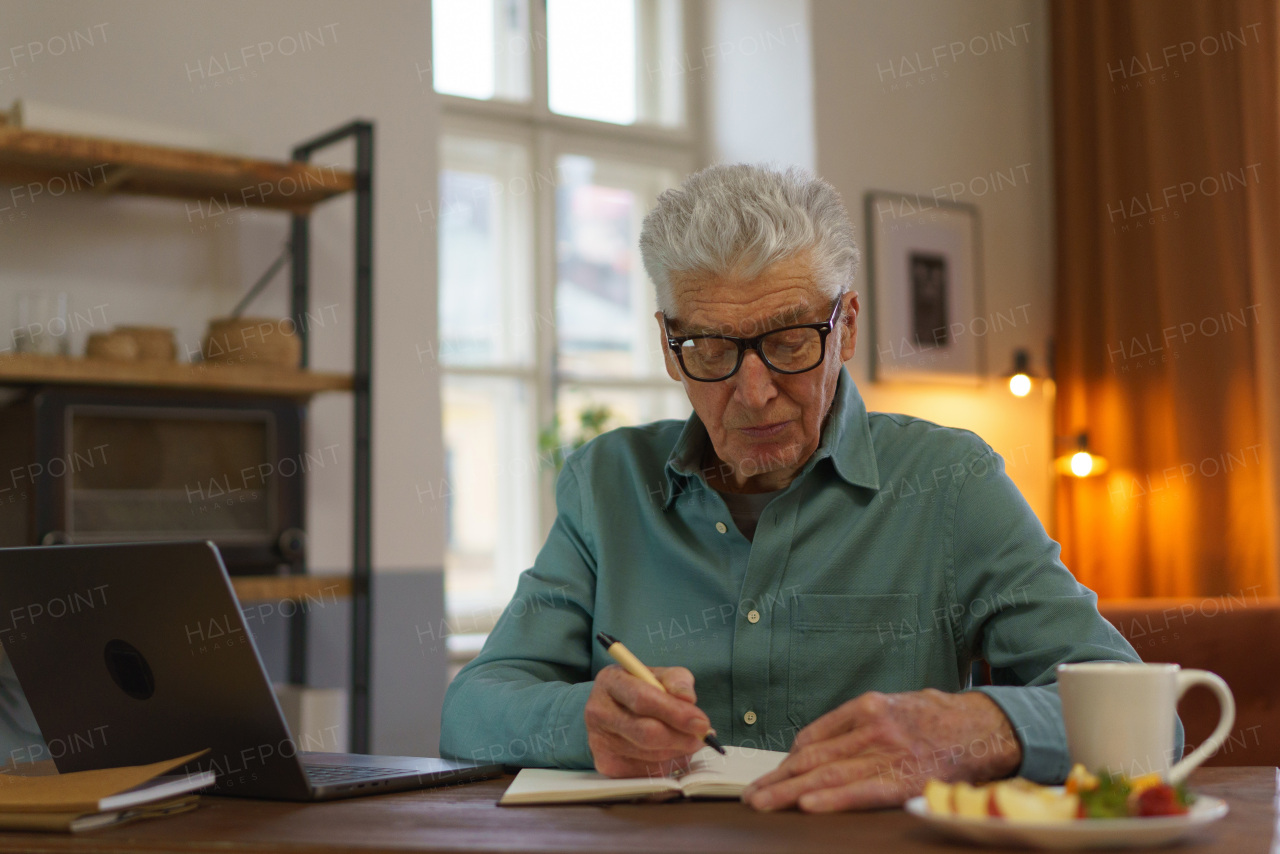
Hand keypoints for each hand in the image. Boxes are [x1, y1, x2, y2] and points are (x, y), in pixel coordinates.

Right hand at [584, 664, 710, 777]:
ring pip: (651, 755)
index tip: (701, 722)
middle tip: (703, 736)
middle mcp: (598, 711)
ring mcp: (599, 741)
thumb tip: (688, 700)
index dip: (676, 713)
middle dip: (682, 737)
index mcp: (611, 681)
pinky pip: (647, 771)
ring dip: (678, 751)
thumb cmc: (641, 688)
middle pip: (647, 733)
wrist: (614, 708)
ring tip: (687, 740)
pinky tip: (670, 750)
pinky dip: (667, 763)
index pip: (643, 699)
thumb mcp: (659, 675)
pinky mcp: (606, 765)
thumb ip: (677, 681)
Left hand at [742, 689, 1021, 811]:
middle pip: (813, 756)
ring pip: (829, 773)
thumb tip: (812, 749)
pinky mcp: (907, 776)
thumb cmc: (936, 720)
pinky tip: (808, 804)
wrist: (984, 726)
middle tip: (752, 795)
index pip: (813, 737)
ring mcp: (889, 750)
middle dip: (779, 778)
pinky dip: (833, 797)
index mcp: (866, 707)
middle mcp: (873, 726)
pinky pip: (863, 790)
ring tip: (764, 803)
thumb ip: (855, 725)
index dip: (787, 760)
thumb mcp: (892, 706)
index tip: (769, 776)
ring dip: (791, 791)